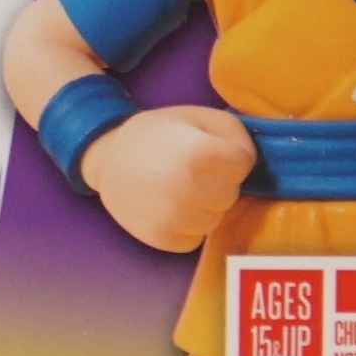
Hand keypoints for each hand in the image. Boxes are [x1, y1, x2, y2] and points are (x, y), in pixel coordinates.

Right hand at [81, 104, 256, 252]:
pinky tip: (172, 205)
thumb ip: (235, 134)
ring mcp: (176, 220)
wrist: (108, 159)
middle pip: (231, 192)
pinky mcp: (166, 240)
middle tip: (194, 169)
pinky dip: (191, 224)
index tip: (210, 149)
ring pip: (217, 218)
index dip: (230, 154)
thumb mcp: (200, 116)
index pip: (242, 164)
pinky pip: (198, 236)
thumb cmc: (159, 133)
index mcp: (198, 155)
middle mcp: (188, 192)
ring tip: (181, 187)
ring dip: (207, 204)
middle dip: (220, 181)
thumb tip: (248, 164)